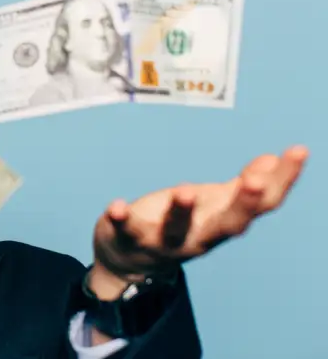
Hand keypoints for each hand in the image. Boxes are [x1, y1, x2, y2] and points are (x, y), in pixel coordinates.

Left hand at [91, 145, 308, 293]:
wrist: (127, 265)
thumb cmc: (177, 226)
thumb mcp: (211, 206)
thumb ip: (240, 186)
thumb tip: (271, 159)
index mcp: (222, 223)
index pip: (261, 205)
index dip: (282, 180)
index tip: (299, 151)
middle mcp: (198, 237)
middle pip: (227, 225)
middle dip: (243, 205)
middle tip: (255, 182)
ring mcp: (162, 241)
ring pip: (176, 231)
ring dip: (181, 211)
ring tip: (186, 190)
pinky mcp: (127, 238)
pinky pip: (125, 230)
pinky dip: (121, 218)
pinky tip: (117, 205)